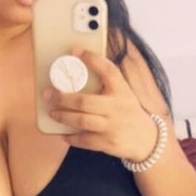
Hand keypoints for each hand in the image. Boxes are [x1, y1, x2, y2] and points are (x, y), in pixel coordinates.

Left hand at [42, 48, 159, 161]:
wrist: (147, 139)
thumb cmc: (128, 112)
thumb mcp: (123, 94)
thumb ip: (107, 84)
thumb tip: (78, 69)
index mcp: (122, 91)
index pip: (108, 71)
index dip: (92, 59)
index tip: (75, 51)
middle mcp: (117, 108)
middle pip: (84, 101)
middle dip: (62, 97)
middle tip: (48, 94)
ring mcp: (112, 127)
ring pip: (81, 121)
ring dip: (63, 116)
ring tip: (52, 112)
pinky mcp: (107, 143)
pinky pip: (84, 140)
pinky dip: (71, 137)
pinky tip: (63, 134)